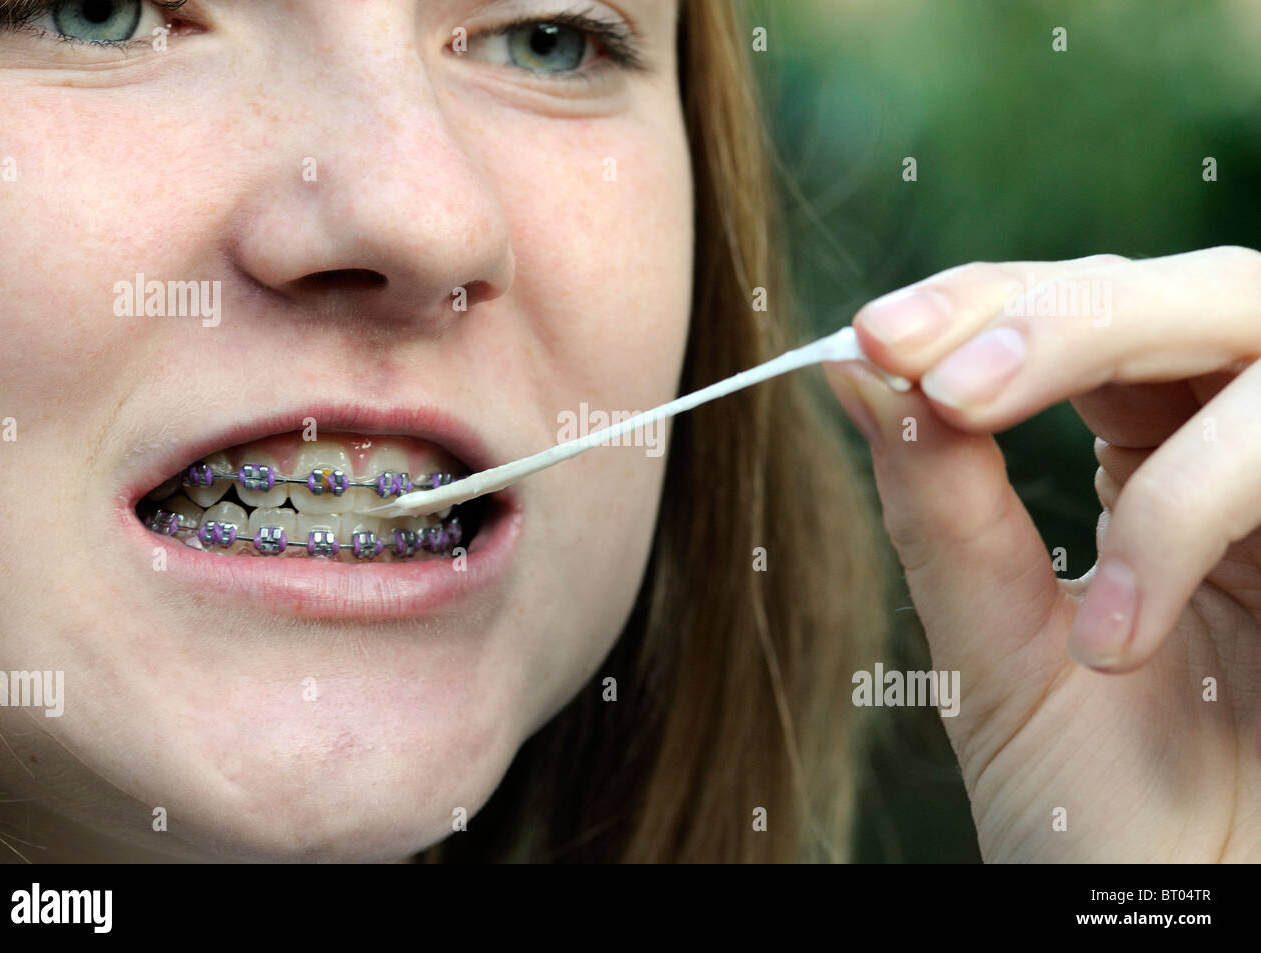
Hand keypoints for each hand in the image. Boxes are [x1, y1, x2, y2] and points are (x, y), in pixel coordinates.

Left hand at [823, 247, 1260, 861]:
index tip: (874, 334)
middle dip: (1052, 312)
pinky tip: (1117, 638)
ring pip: (1251, 321)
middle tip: (940, 374)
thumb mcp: (998, 645)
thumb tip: (857, 366)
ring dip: (1110, 367)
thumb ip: (940, 502)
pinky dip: (1192, 508)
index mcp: (1155, 451)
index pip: (1077, 315)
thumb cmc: (1106, 809)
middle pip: (1180, 290)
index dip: (982, 301)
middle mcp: (1245, 446)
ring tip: (988, 446)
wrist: (1191, 922)